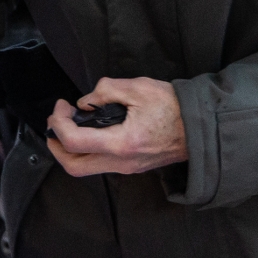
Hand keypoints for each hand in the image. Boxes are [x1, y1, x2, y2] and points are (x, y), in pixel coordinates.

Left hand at [44, 77, 188, 176]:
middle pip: (73, 166)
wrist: (202, 129)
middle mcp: (121, 163)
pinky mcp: (131, 167)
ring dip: (69, 149)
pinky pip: (99, 164)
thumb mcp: (138, 88)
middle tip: (56, 122)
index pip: (74, 142)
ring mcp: (126, 168)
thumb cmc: (173, 107)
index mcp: (121, 144)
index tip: (62, 105)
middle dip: (56, 145)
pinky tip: (89, 130)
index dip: (59, 122)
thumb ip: (106, 91)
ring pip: (85, 168)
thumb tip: (86, 102)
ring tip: (70, 124)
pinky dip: (86, 149)